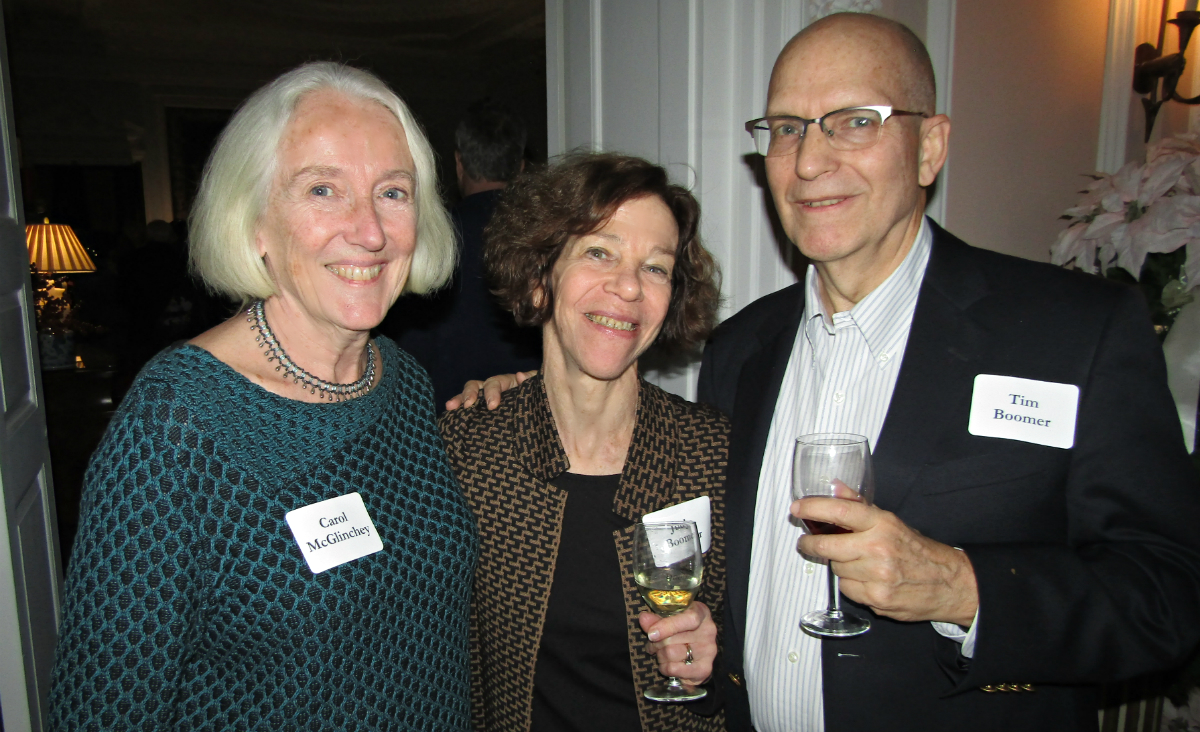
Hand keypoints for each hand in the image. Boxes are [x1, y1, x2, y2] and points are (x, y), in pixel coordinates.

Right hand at [443, 370, 537, 410]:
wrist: (542, 411)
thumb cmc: (539, 398)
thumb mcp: (539, 388)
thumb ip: (532, 380)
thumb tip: (520, 376)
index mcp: (507, 383)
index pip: (495, 383)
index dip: (491, 392)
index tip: (492, 405)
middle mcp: (493, 389)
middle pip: (477, 385)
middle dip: (470, 393)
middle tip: (467, 405)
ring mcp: (486, 400)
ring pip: (468, 395)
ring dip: (458, 399)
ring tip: (450, 407)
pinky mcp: (482, 413)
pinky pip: (468, 412)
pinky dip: (458, 413)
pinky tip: (450, 419)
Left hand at [640, 601, 715, 685]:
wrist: (694, 648)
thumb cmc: (679, 629)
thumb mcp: (668, 619)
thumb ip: (656, 619)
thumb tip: (644, 618)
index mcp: (701, 612)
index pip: (690, 619)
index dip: (668, 626)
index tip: (651, 634)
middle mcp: (708, 631)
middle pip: (673, 639)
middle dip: (656, 643)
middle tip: (653, 642)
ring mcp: (708, 651)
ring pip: (671, 654)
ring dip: (659, 655)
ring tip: (661, 652)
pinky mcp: (704, 669)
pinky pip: (674, 669)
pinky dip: (665, 668)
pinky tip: (667, 664)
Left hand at [791, 497, 978, 625]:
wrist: (948, 583)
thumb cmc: (917, 550)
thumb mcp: (891, 521)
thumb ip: (860, 505)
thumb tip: (836, 486)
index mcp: (882, 524)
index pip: (840, 510)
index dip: (814, 508)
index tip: (798, 509)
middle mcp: (878, 548)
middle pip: (828, 546)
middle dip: (811, 544)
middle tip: (806, 543)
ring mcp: (877, 575)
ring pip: (836, 569)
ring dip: (839, 566)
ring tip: (856, 563)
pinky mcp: (877, 598)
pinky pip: (847, 589)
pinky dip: (851, 585)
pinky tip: (866, 580)